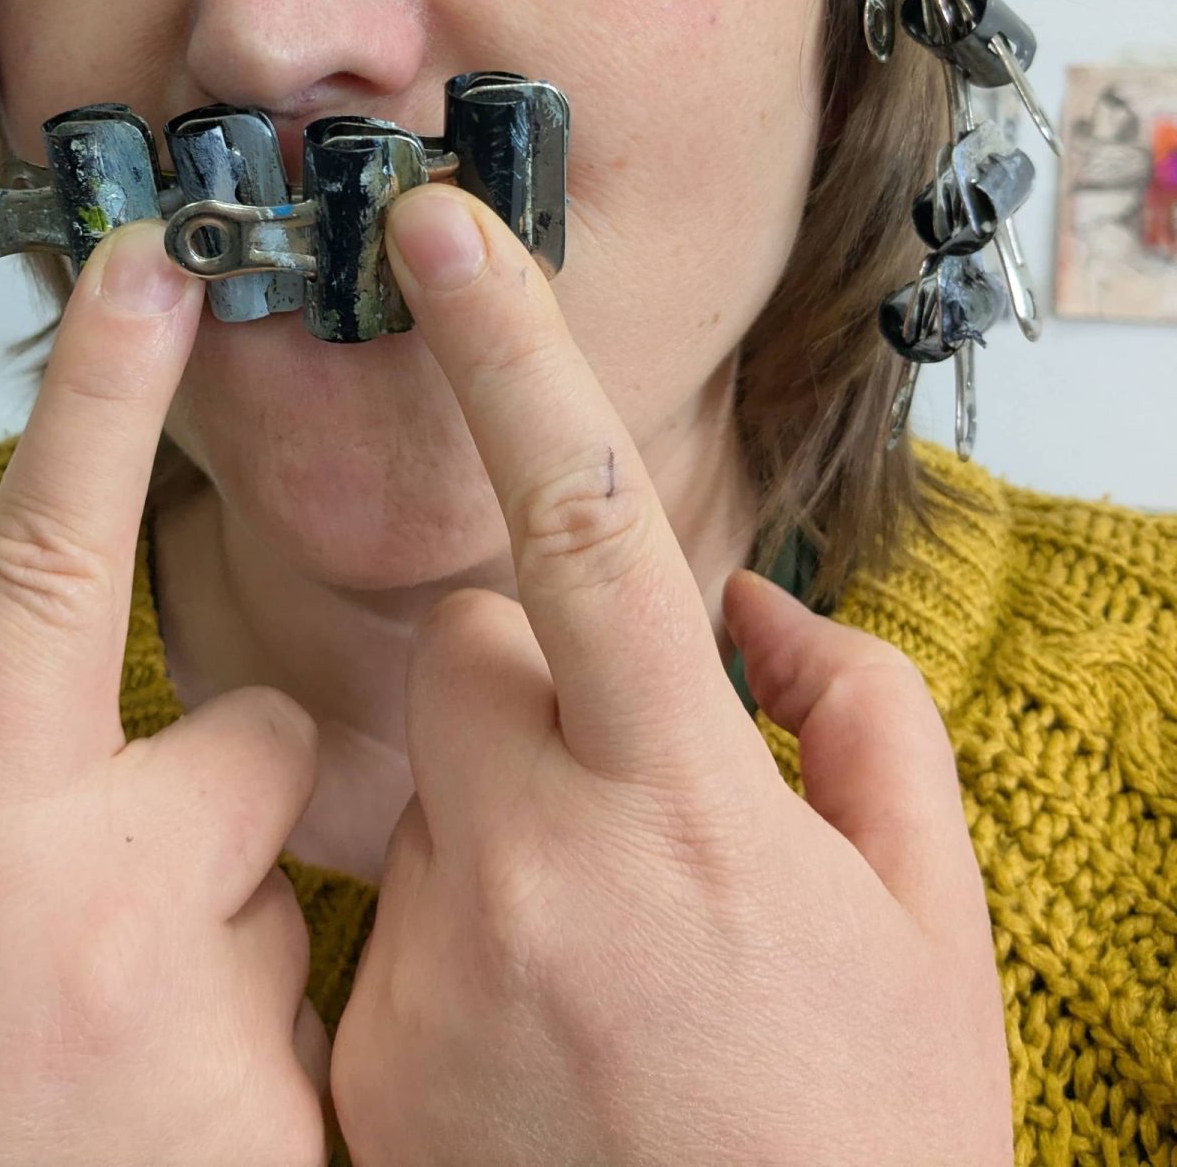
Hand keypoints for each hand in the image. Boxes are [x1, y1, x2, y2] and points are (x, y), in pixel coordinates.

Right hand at [0, 221, 334, 1166]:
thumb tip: (59, 785)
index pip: (49, 562)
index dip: (98, 401)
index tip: (148, 273)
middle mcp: (110, 913)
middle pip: (257, 746)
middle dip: (215, 803)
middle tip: (118, 922)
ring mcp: (218, 1036)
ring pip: (284, 913)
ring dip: (223, 973)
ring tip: (110, 1087)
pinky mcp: (301, 1143)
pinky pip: (317, 1045)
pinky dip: (252, 1090)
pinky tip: (159, 1152)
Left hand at [329, 184, 1012, 1166]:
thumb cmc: (866, 1153)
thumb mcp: (931, 924)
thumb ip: (863, 720)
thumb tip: (762, 611)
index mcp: (686, 806)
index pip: (583, 516)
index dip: (508, 349)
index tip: (439, 225)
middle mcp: (532, 871)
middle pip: (465, 644)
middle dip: (528, 670)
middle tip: (625, 792)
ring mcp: (432, 972)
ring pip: (426, 783)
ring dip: (497, 816)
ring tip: (601, 960)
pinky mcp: (366, 1059)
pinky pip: (385, 916)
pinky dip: (453, 938)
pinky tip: (541, 1043)